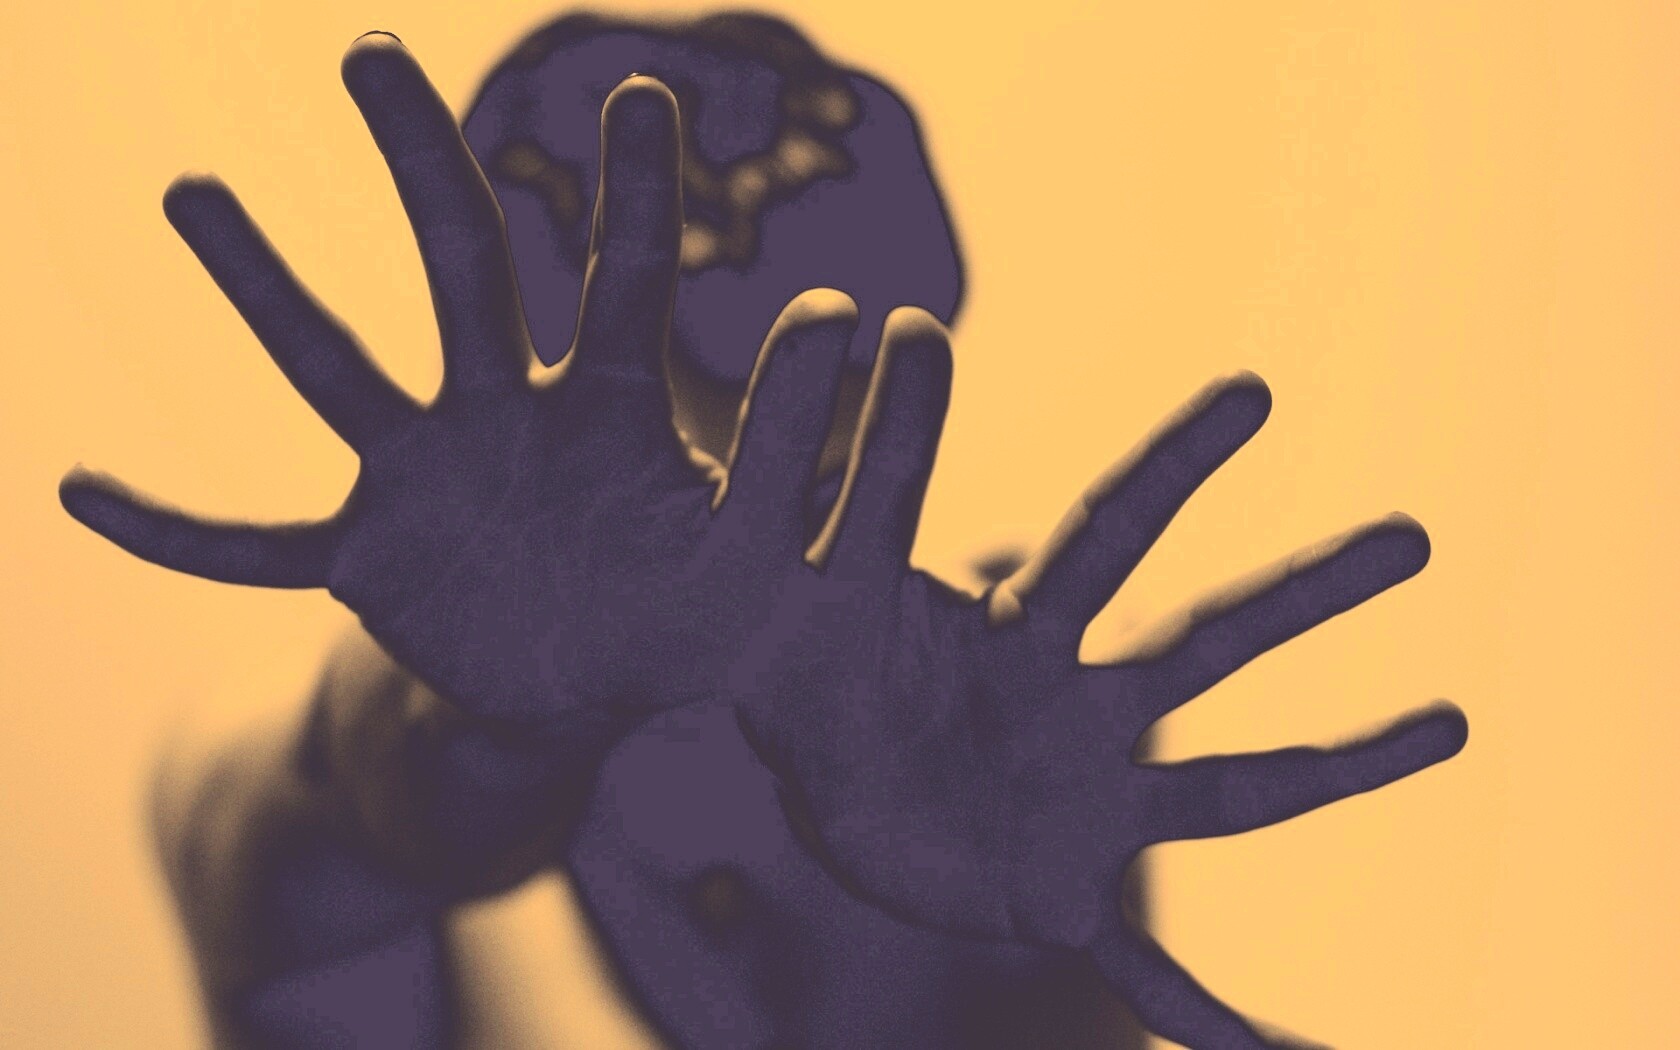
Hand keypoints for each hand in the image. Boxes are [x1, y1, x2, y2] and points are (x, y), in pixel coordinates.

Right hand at [59, 36, 860, 729]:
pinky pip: (249, 543)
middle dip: (423, 166)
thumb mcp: (761, 580)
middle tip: (376, 55)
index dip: (633, 198)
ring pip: (334, 367)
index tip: (642, 92)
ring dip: (261, 288)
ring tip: (187, 195)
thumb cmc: (691, 624)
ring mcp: (426, 478)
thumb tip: (991, 553)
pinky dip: (172, 528)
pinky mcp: (366, 560)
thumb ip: (836, 548)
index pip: (627, 283)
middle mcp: (509, 415)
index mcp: (615, 411)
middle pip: (460, 272)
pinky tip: (77, 491)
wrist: (596, 686)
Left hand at [728, 350, 1465, 1047]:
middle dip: (1309, 592)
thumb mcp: (817, 596)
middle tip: (1418, 538)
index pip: (1106, 534)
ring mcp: (1088, 806)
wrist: (814, 782)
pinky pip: (1149, 967)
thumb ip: (840, 507)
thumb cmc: (812, 678)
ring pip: (1236, 790)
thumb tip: (866, 356)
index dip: (1174, 460)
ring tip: (1455, 722)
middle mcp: (1078, 709)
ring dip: (1342, 765)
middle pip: (1208, 644)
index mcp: (1017, 634)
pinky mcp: (1063, 899)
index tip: (1252, 389)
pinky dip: (1206, 1017)